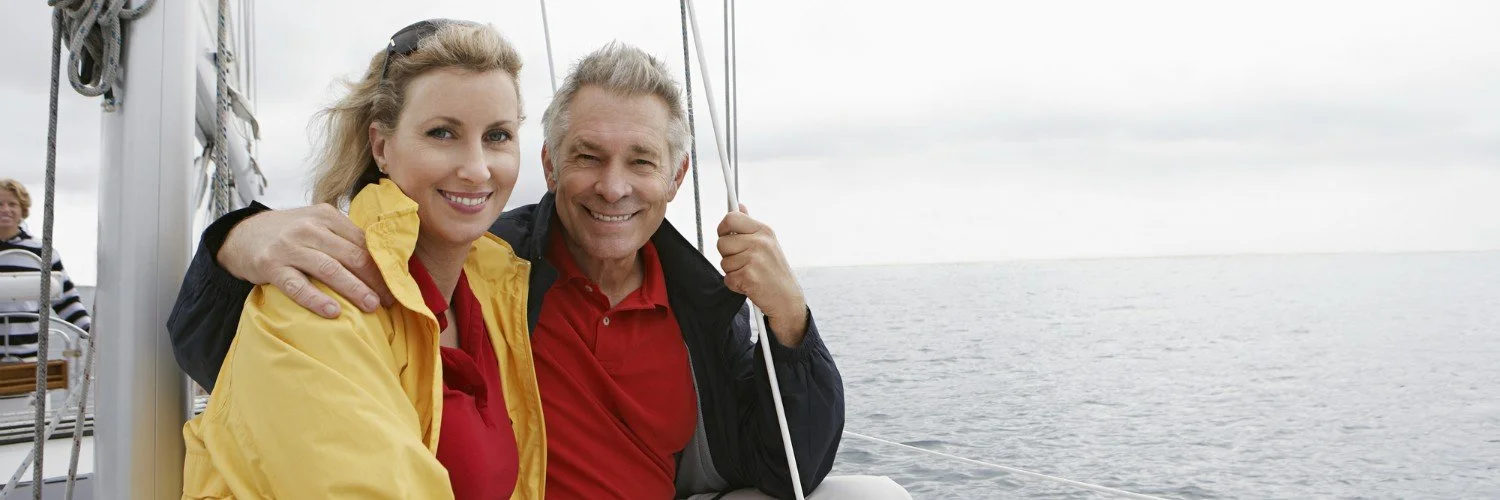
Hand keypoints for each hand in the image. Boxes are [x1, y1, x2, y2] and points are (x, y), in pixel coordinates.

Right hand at [217, 204, 392, 318]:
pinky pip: (297, 285)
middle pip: (352, 255)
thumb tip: (382, 262)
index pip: (363, 242)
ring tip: (372, 306)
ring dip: (355, 289)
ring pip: (330, 269)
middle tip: (389, 299)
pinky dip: (317, 299)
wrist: (241, 235)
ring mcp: (289, 246)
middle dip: (375, 279)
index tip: (396, 283)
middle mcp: (309, 228)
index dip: (382, 264)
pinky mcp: (270, 265)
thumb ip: (343, 237)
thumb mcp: (316, 224)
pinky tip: (334, 312)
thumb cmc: (288, 234)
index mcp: (326, 216)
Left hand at [717, 204, 807, 346]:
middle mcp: (760, 242)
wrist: (787, 299)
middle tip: (743, 262)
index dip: (723, 228)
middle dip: (728, 255)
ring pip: (723, 262)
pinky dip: (735, 285)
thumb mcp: (767, 243)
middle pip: (722, 243)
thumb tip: (739, 206)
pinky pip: (727, 278)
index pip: (731, 218)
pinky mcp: (748, 276)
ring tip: (750, 274)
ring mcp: (754, 259)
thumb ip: (750, 225)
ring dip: (733, 272)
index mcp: (764, 231)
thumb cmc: (775, 271)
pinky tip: (749, 284)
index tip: (726, 235)